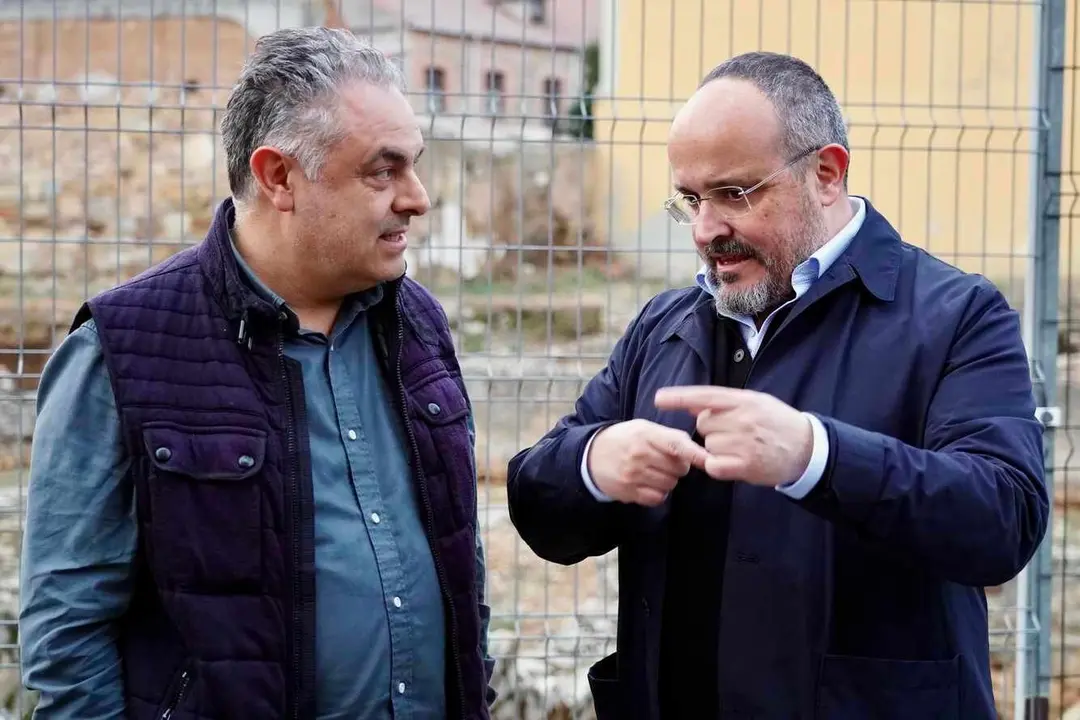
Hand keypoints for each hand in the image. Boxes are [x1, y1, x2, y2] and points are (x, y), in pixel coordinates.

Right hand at [586, 419, 707, 505]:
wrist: (590, 456)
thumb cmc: (623, 439)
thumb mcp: (642, 428)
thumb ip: (668, 436)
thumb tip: (694, 449)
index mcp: (645, 434)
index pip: (676, 445)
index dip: (695, 454)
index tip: (708, 460)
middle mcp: (639, 455)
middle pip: (679, 468)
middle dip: (678, 466)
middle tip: (666, 461)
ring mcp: (633, 475)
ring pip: (670, 484)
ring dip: (668, 480)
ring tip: (654, 471)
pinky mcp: (628, 492)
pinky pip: (657, 498)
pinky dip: (658, 493)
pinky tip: (648, 483)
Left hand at [653, 386, 812, 487]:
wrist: (806, 449)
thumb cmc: (778, 423)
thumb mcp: (756, 402)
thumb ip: (725, 402)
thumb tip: (692, 404)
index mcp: (744, 400)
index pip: (705, 395)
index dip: (680, 397)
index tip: (659, 398)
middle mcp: (742, 419)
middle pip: (702, 424)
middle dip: (711, 429)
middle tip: (734, 433)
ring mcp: (742, 443)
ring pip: (707, 445)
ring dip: (716, 448)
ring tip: (740, 447)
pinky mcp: (743, 466)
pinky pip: (713, 465)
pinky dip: (717, 465)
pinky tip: (734, 462)